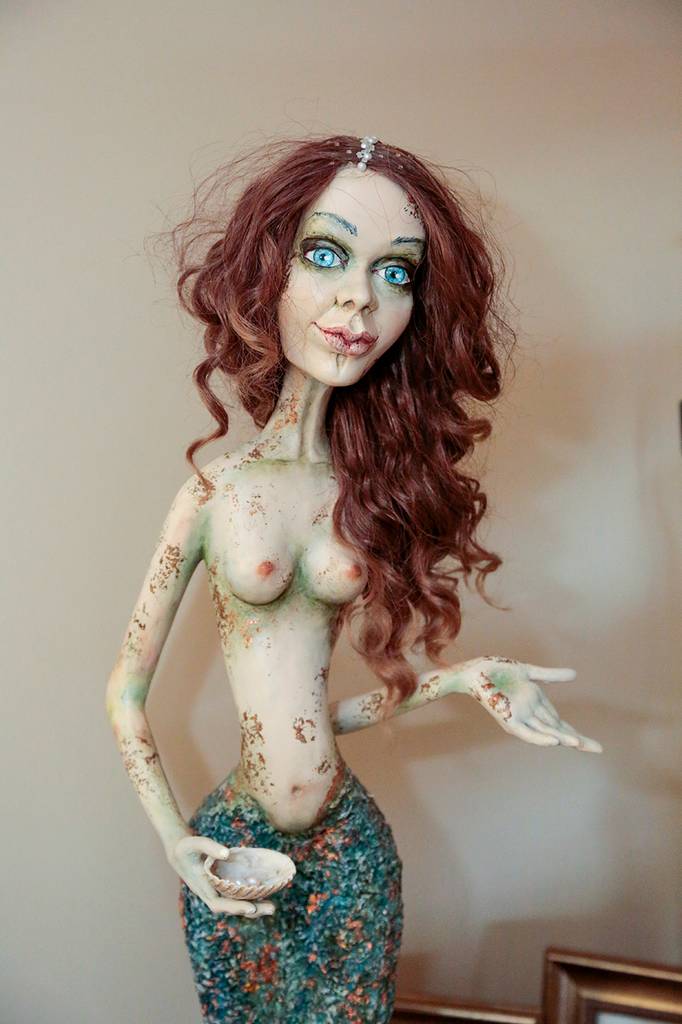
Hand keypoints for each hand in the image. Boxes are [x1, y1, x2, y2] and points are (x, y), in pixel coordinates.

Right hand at [167, 835, 275, 916]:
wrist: (179, 852)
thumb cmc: (187, 847)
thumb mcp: (195, 843)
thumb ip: (210, 847)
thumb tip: (227, 854)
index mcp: (202, 887)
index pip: (219, 903)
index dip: (235, 907)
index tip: (252, 908)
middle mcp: (209, 893)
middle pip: (231, 908)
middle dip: (251, 910)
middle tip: (272, 908)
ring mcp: (215, 892)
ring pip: (235, 904)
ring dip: (253, 907)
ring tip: (272, 907)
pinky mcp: (220, 887)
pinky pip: (236, 896)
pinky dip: (248, 897)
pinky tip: (264, 893)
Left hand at [466, 656, 601, 751]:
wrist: (477, 671)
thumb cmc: (500, 672)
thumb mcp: (530, 673)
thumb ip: (552, 676)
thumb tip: (575, 675)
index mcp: (537, 707)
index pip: (562, 724)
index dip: (578, 733)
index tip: (596, 746)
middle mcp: (531, 716)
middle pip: (559, 731)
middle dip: (578, 741)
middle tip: (599, 749)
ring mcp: (521, 718)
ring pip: (546, 732)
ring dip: (563, 738)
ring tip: (580, 744)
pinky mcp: (509, 719)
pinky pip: (526, 732)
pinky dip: (539, 737)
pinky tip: (554, 740)